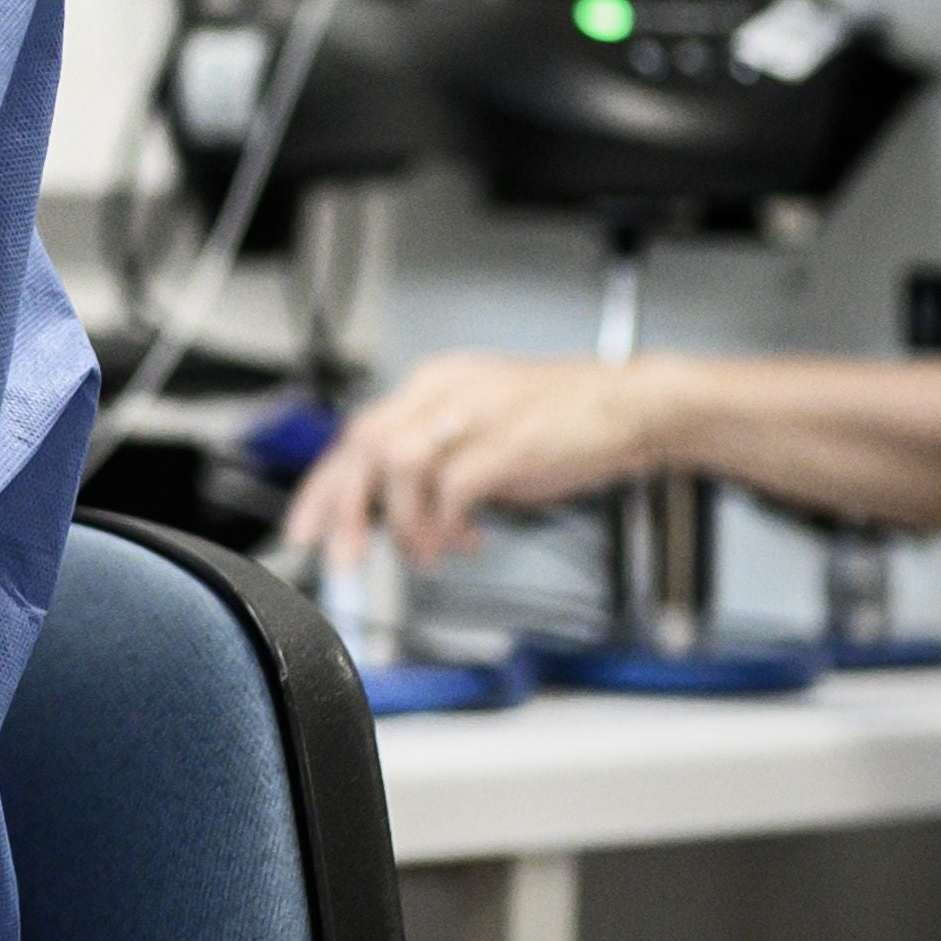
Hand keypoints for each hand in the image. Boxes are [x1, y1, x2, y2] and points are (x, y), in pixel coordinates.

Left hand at [282, 352, 677, 571]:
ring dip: (401, 520)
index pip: (358, 433)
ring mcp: (477, 415)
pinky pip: (454, 489)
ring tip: (422, 553)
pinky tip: (462, 541)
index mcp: (435, 385)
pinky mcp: (509, 443)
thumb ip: (435, 461)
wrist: (633, 406)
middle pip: (366, 446)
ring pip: (400, 464)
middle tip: (344, 556)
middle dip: (345, 508)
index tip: (308, 529)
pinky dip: (447, 524)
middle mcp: (446, 392)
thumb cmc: (563, 422)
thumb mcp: (481, 429)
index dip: (326, 486)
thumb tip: (394, 512)